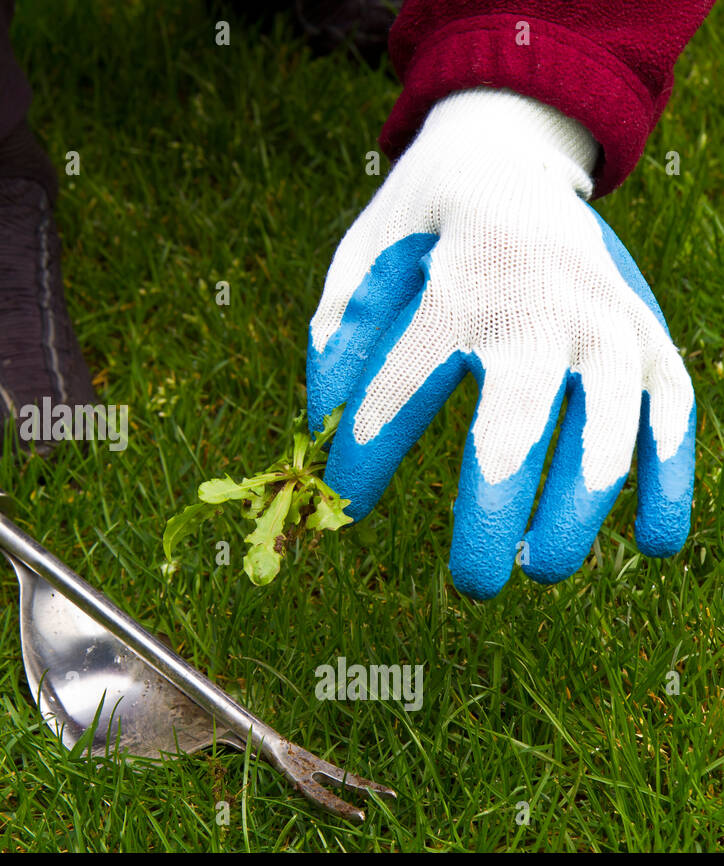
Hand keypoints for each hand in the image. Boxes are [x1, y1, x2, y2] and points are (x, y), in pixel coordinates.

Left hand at [307, 88, 694, 598]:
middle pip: (515, 427)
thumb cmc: (423, 223)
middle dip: (494, 514)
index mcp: (452, 286)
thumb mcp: (362, 258)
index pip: (401, 394)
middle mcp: (537, 304)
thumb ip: (338, 337)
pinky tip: (652, 542)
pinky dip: (668, 481)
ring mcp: (604, 319)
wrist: (513, 150)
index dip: (365, 461)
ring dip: (579, 512)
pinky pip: (671, 415)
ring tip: (542, 569)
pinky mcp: (648, 332)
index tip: (344, 508)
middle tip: (473, 584)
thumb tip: (326, 427)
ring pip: (607, 433)